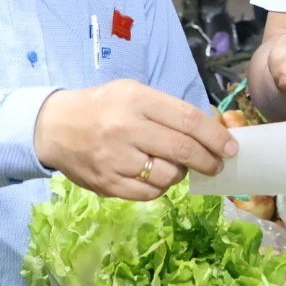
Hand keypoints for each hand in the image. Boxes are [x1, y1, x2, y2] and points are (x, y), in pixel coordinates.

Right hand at [33, 79, 237, 200]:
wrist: (54, 127)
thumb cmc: (103, 106)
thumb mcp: (135, 93)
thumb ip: (170, 110)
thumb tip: (213, 129)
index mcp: (137, 100)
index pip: (188, 120)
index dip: (215, 136)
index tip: (231, 146)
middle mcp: (127, 129)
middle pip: (182, 150)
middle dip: (209, 160)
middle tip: (218, 164)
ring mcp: (116, 159)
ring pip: (168, 176)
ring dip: (181, 173)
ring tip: (176, 166)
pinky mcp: (107, 184)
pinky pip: (148, 193)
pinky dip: (161, 187)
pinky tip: (156, 176)